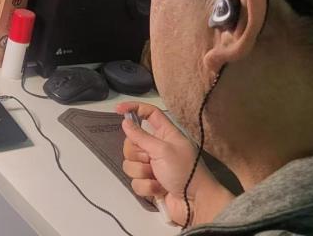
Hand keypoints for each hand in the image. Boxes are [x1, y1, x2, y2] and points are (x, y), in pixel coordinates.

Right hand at [116, 102, 233, 225]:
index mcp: (164, 134)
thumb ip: (141, 136)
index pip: (149, 114)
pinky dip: (147, 186)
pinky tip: (159, 189)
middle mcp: (156, 148)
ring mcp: (152, 166)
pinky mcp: (149, 183)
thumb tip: (125, 122)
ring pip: (130, 164)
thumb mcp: (163, 150)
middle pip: (132, 143)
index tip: (117, 110)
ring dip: (142, 172)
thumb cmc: (184, 171)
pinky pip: (135, 181)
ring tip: (157, 177)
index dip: (134, 109)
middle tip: (149, 160)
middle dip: (137, 154)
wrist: (195, 203)